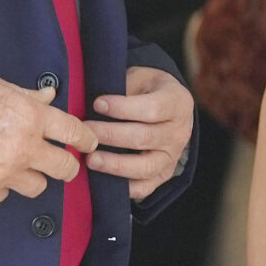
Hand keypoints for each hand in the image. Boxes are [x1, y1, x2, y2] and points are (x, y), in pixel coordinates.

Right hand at [0, 73, 96, 202]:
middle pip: (65, 168)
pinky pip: (5, 195)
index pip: (74, 133)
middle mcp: (24, 147)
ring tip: (16, 165)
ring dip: (32, 177)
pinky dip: (1, 186)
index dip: (86, 140)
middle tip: (60, 163)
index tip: (88, 144)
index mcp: (31, 117)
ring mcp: (5, 172)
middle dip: (66, 166)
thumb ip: (29, 97)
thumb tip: (50, 97)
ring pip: (37, 186)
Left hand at [83, 66, 193, 200]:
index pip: (152, 109)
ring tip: (91, 159)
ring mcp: (172, 156)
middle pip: (144, 138)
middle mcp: (179, 132)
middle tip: (86, 131)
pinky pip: (145, 187)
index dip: (122, 108)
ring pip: (145, 166)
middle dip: (111, 135)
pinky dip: (125, 187)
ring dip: (115, 164)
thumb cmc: (147, 90)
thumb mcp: (140, 78)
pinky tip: (104, 181)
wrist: (167, 106)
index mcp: (177, 103)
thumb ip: (122, 88)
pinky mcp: (163, 174)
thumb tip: (92, 103)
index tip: (97, 104)